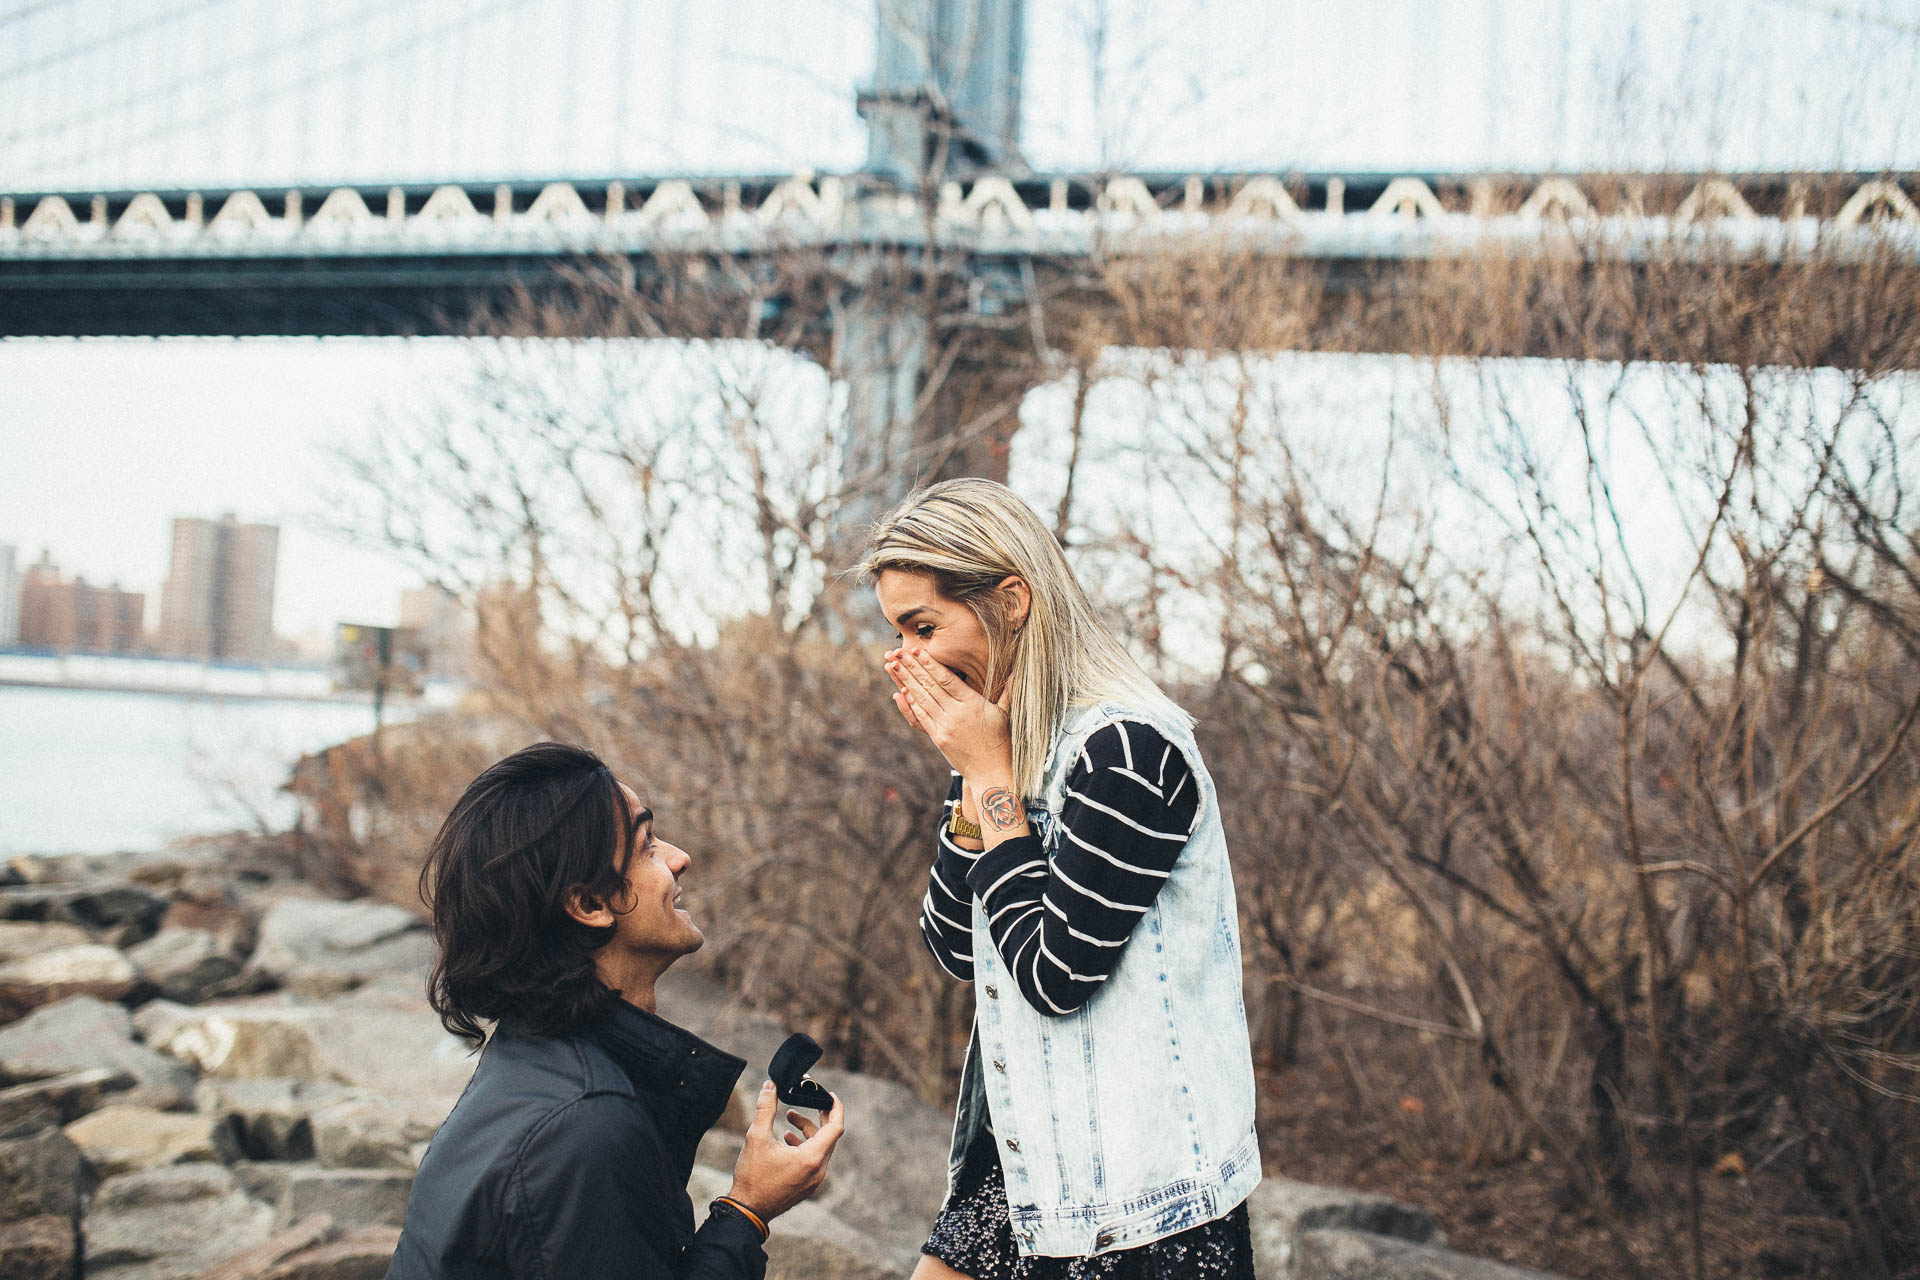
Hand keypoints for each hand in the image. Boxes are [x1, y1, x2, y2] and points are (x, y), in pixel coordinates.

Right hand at [727, 1080, 844, 1221]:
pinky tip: (786, 1140)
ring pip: (820, 1148)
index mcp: (812, 1157)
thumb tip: (770, 1085)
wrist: (747, 1211)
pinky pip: (814, 1161)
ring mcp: (814, 1181)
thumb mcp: (756, 1137)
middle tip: (807, 1102)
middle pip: (828, 1136)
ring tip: (788, 1121)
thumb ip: (765, 1108)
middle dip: (816, 1117)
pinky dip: (805, 1147)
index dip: (835, 1108)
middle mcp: (819, 1170)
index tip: (828, 1095)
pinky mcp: (807, 1186)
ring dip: (807, 1132)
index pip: (836, 1127)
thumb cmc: (752, 1177)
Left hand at [885, 648, 1012, 782]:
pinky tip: (900, 691)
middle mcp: (956, 714)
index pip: (947, 679)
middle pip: (930, 685)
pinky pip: (921, 717)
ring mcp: (945, 727)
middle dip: (911, 667)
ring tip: (892, 666)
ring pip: (921, 698)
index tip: (918, 650)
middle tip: (896, 652)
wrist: (993, 773)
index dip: (930, 664)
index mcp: (972, 704)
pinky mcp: (938, 738)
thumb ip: (1008, 691)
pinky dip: (909, 703)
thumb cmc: (1002, 742)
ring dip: (905, 681)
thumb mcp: (1007, 714)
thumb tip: (1015, 671)